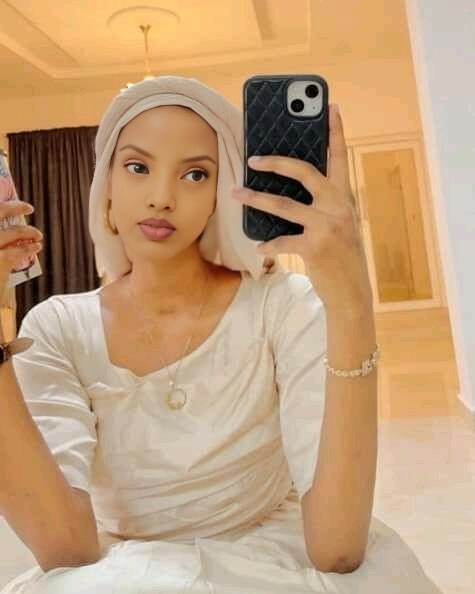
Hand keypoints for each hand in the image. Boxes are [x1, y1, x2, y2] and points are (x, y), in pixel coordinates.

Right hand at [0, 200, 43, 299]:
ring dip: (29, 231)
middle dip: (14, 206)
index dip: (3, 204)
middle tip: (29, 208)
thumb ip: (0, 241)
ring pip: (12, 232)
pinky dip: (29, 247)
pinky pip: (17, 251)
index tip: (10, 200)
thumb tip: (7, 227)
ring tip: (37, 235)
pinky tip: (36, 247)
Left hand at [231, 103, 372, 311]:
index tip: (331, 106)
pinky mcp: (315, 247)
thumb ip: (324, 204)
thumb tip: (293, 189)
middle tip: (253, 158)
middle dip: (276, 161)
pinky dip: (267, 243)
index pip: (340, 157)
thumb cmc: (341, 255)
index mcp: (344, 197)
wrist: (352, 291)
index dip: (336, 131)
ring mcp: (328, 226)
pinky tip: (258, 245)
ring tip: (236, 192)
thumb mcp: (340, 224)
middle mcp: (339, 206)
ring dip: (256, 198)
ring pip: (284, 204)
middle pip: (305, 171)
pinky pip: (281, 240)